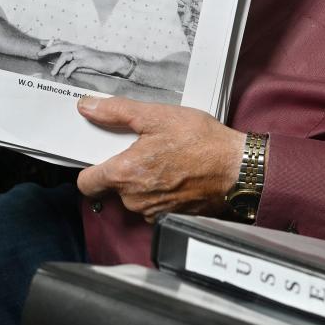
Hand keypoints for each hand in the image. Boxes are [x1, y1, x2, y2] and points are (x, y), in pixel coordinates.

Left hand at [38, 40, 128, 81]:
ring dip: (58, 64)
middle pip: (60, 46)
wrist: (113, 62)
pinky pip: (74, 64)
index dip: (51, 42)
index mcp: (77, 47)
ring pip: (65, 55)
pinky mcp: (87, 59)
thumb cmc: (99, 63)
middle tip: (39, 54)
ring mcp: (82, 53)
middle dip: (48, 49)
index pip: (61, 42)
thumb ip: (73, 64)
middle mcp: (78, 48)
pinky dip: (68, 70)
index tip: (41, 43)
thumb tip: (63, 69)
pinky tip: (66, 75)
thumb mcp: (84, 63)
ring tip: (53, 72)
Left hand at [76, 96, 244, 222]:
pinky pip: (153, 204)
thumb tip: (89, 107)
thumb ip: (117, 112)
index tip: (101, 155)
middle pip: (112, 187)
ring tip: (164, 159)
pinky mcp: (169, 217)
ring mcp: (153, 211)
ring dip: (142, 180)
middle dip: (123, 169)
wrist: (238, 170)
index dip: (90, 167)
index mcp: (125, 174)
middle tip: (144, 148)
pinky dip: (159, 190)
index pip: (86, 183)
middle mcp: (135, 199)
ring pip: (133, 197)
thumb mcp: (157, 116)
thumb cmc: (203, 143)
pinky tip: (175, 173)